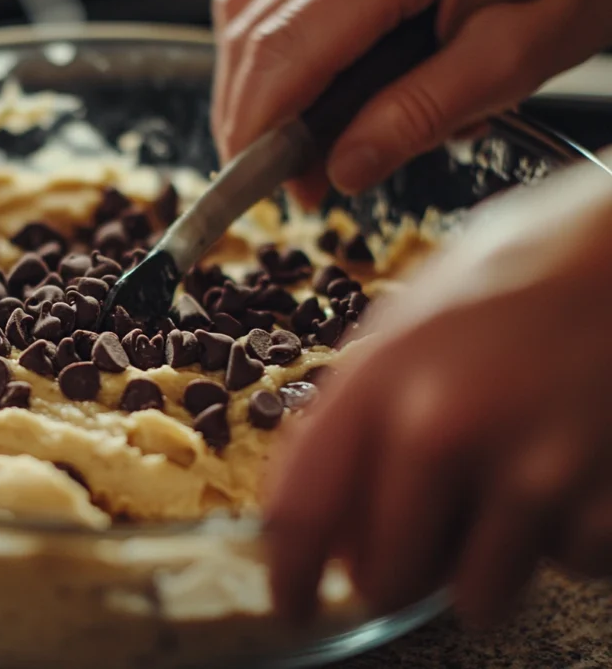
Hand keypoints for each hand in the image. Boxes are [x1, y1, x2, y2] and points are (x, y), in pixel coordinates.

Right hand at [212, 0, 611, 195]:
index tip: (280, 188)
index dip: (260, 131)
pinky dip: (265, 40)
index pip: (281, 53)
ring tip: (298, 131)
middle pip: (249, 30)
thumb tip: (345, 168)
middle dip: (252, 117)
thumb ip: (424, 110)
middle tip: (296, 177)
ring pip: (243, 8)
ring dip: (254, 80)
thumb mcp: (518, 51)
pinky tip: (296, 74)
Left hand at [264, 149, 611, 626]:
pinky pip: (567, 567)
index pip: (303, 512)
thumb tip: (330, 503)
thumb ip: (361, 408)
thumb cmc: (523, 270)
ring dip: (480, 564)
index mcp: (380, 377)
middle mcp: (444, 429)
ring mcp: (530, 469)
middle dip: (395, 572)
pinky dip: (563, 540)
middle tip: (416, 539)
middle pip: (384, 580)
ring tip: (502, 493)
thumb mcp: (410, 315)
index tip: (294, 601)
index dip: (291, 575)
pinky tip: (568, 476)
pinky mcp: (606, 500)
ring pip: (474, 596)